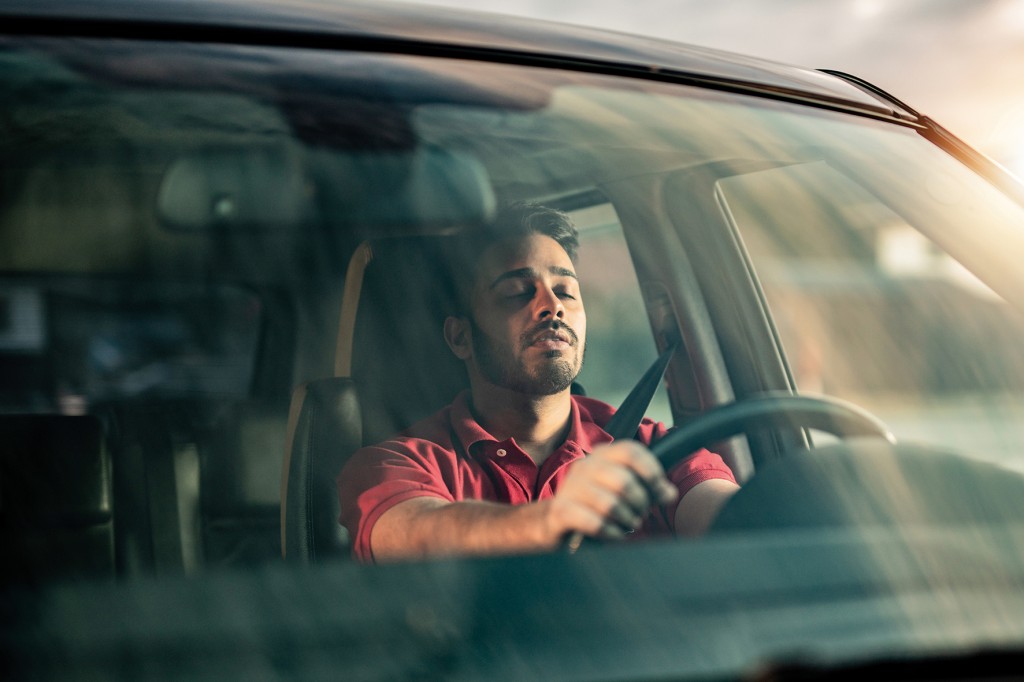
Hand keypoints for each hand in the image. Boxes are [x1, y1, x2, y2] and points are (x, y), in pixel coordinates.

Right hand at [545, 440, 676, 544]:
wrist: (556, 522)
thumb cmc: (595, 504)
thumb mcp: (621, 490)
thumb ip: (647, 488)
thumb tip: (669, 493)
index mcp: (601, 456)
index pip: (630, 451)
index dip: (651, 471)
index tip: (662, 492)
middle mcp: (584, 467)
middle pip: (624, 481)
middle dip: (640, 503)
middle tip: (641, 514)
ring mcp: (570, 488)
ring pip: (610, 504)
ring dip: (626, 520)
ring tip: (628, 525)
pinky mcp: (561, 511)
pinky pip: (594, 523)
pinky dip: (611, 532)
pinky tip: (614, 534)